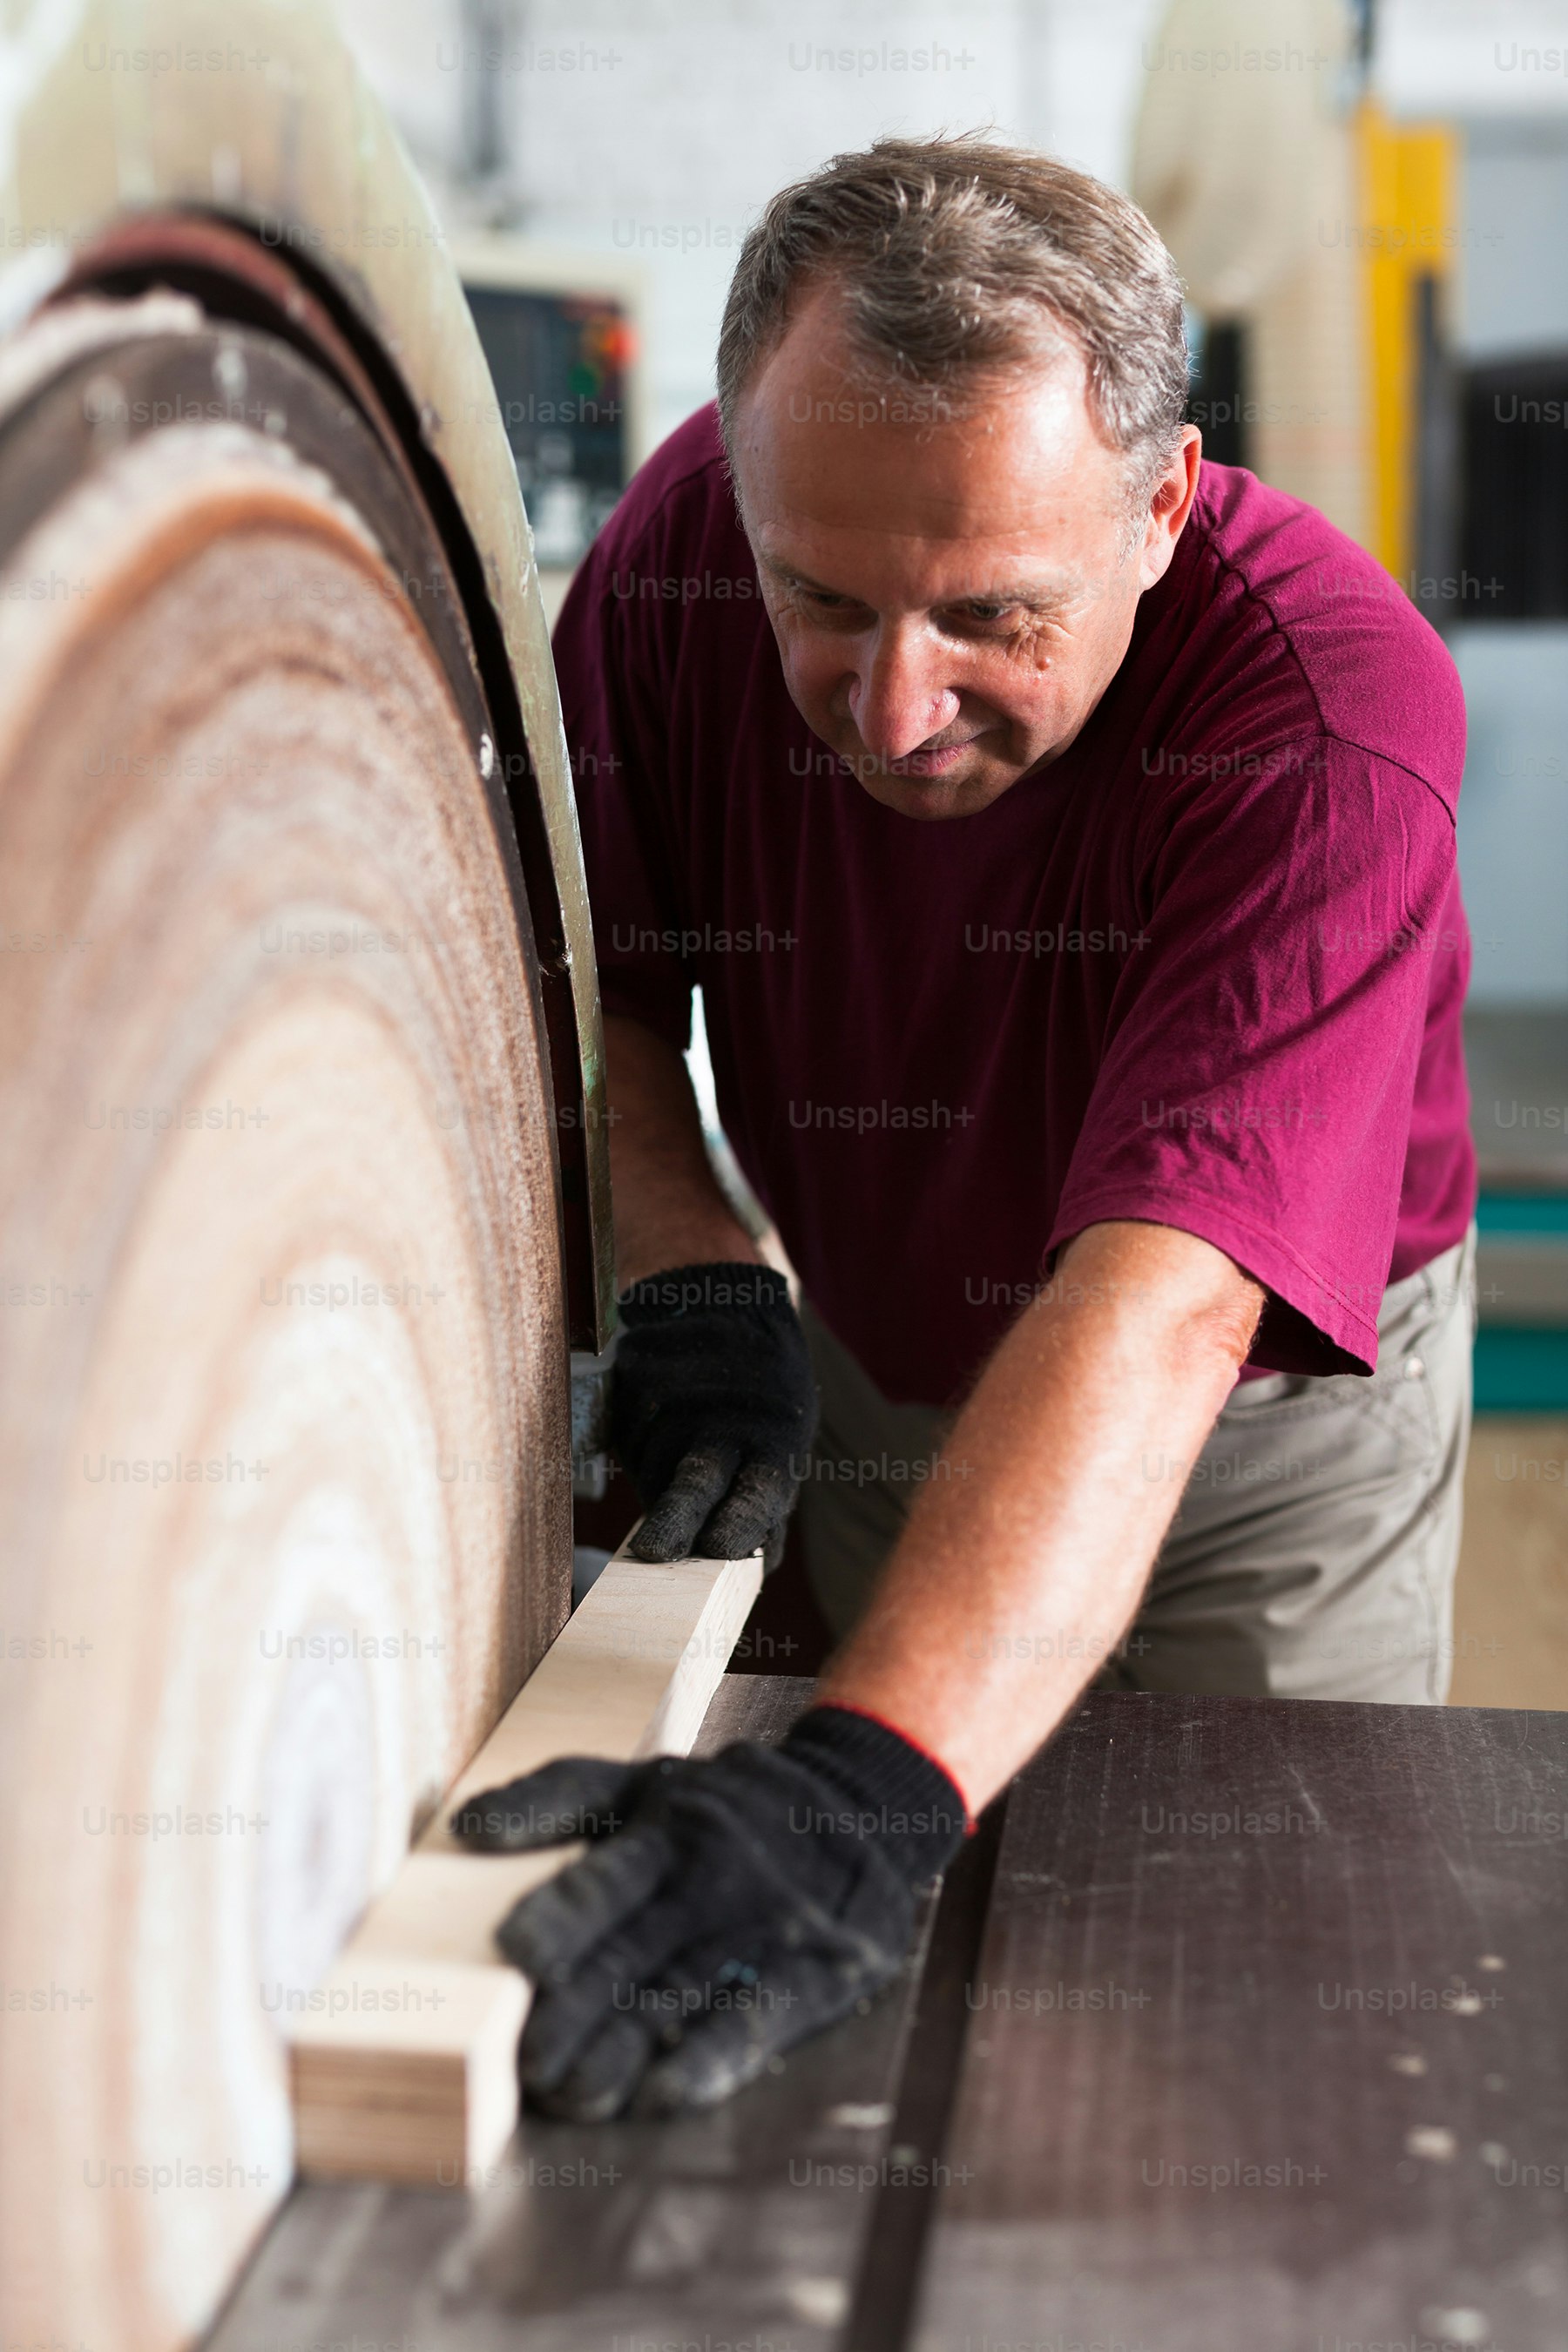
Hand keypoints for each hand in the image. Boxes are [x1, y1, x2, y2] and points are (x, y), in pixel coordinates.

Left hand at [450, 1705, 967, 2120]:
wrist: (864, 1805)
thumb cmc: (728, 1805)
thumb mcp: (646, 1779)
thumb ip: (556, 1797)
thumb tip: (465, 1827)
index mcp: (665, 1831)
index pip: (603, 1879)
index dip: (560, 1920)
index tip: (515, 1957)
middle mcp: (710, 1879)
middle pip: (630, 1956)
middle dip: (574, 2016)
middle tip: (526, 2067)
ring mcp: (763, 1927)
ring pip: (680, 1998)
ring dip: (623, 2053)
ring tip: (571, 2096)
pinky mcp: (814, 1970)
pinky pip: (757, 2019)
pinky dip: (711, 2059)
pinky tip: (665, 2092)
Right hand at [609, 1261, 817, 1568]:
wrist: (723, 1303)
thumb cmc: (762, 1393)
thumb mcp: (783, 1440)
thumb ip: (768, 1503)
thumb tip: (761, 1565)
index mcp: (772, 1441)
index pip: (761, 1491)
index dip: (742, 1522)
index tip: (720, 1548)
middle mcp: (721, 1421)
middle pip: (696, 1482)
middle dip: (675, 1519)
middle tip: (653, 1551)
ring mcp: (672, 1398)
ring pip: (648, 1467)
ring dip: (654, 1483)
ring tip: (674, 1459)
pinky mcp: (632, 1380)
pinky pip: (624, 1435)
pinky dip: (637, 1447)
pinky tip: (657, 1427)